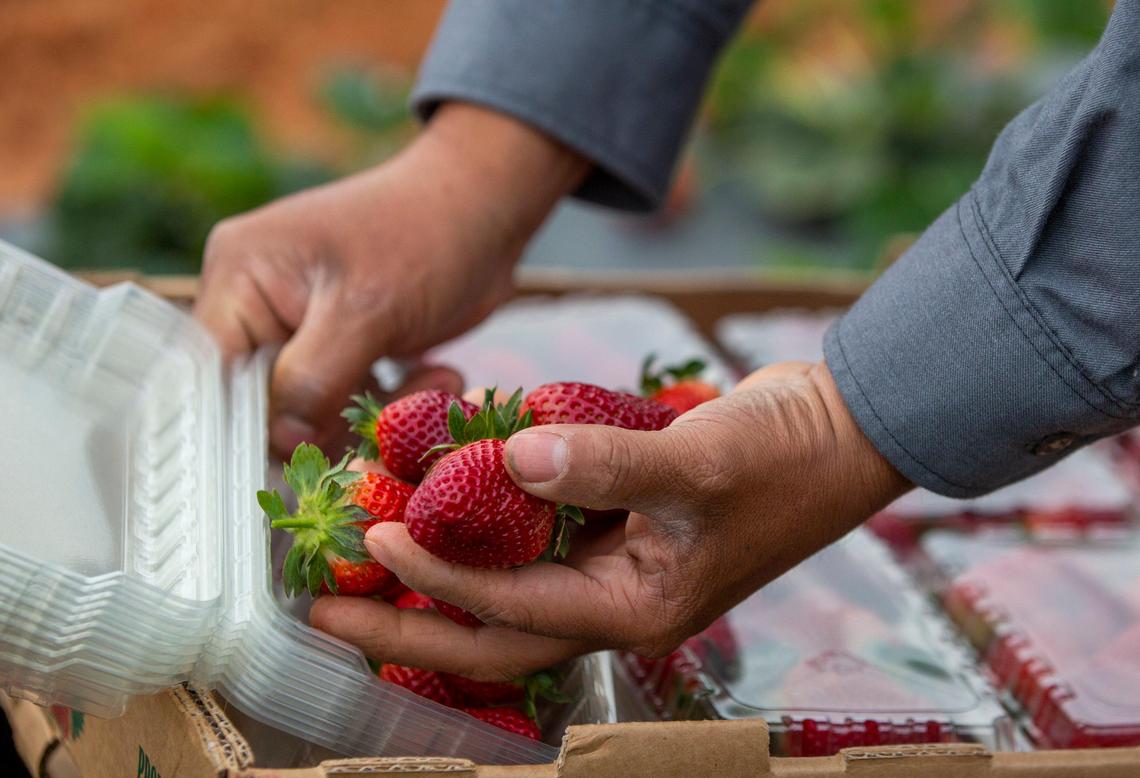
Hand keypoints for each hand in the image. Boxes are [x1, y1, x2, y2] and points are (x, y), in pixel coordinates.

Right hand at [193, 103, 588, 457]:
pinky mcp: (339, 344)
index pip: (215, 374)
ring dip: (374, 412)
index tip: (309, 452)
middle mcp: (256, 301)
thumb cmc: (426, 239)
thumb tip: (280, 443)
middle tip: (394, 417)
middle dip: (329, 420)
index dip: (254, 424)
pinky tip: (438, 378)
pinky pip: (346, 398)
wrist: (486, 209)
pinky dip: (392, 402)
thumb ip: (314, 379)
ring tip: (432, 386)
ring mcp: (298, 324)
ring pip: (311, 409)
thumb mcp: (367, 311)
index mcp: (240, 276)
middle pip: (262, 400)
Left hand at [308, 361, 911, 680]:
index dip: (436, 578)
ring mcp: (617, 563)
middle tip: (325, 606)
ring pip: (507, 581)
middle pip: (491, 630)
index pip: (512, 606)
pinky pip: (538, 530)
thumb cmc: (786, 458)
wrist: (841, 428)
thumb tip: (509, 460)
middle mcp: (617, 598)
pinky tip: (451, 486)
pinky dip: (490, 516)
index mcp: (635, 608)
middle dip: (407, 622)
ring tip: (368, 550)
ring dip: (441, 569)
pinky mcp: (619, 523)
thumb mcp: (698, 464)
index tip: (371, 541)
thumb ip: (604, 464)